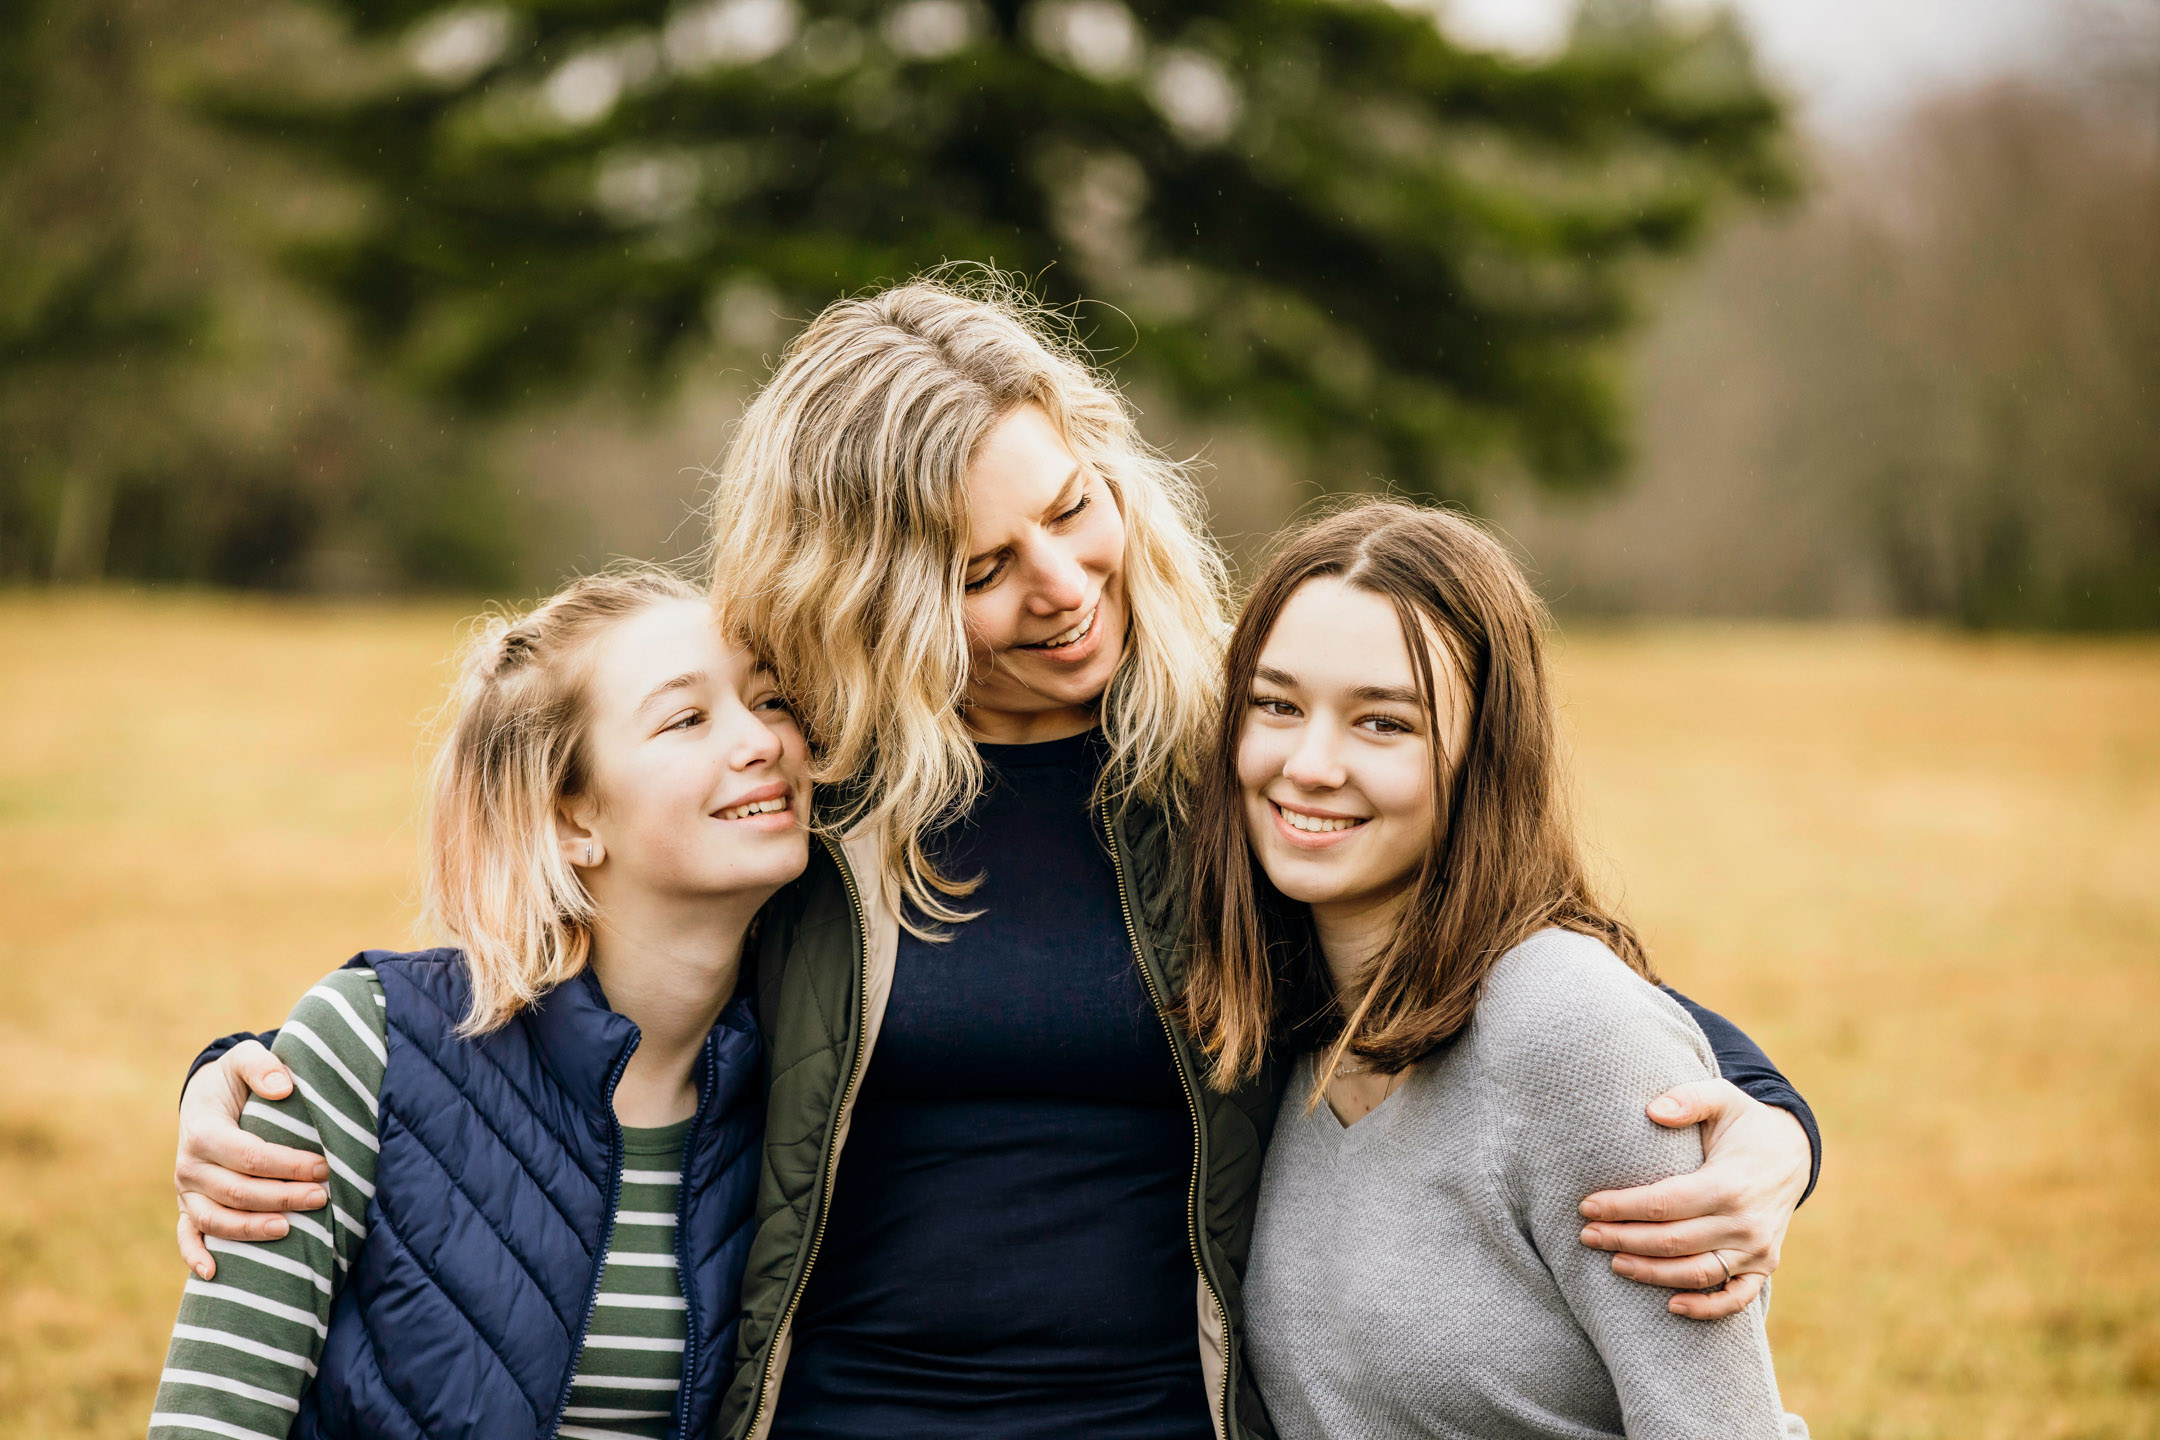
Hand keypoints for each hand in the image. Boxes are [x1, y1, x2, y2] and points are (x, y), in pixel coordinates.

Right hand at [174, 1040, 329, 1278]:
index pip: (250, 1156)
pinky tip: (215, 1273)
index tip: (323, 1167)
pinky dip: (196, 1256)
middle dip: (282, 1197)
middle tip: (322, 1197)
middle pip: (238, 1192)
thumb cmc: (234, 1080)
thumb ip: (263, 1067)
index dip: (287, 1165)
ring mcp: (186, 1191)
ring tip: (291, 1228)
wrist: (205, 1096)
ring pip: (217, 1220)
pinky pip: (187, 1236)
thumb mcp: (244, 1059)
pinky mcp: (188, 1206)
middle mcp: (189, 1166)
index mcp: (203, 1131)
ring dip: (253, 1229)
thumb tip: (283, 1088)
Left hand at [1576, 1078, 1811, 1319]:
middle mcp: (1745, 1222)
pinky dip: (1706, 1308)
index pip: (1665, 1203)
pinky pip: (1736, 1298)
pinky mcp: (1763, 1265)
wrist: (1793, 1152)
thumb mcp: (1722, 1097)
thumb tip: (1652, 1111)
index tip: (1587, 1206)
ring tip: (1613, 1262)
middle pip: (1673, 1241)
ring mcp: (1757, 1249)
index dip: (1623, 1207)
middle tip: (1587, 1235)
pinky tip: (1671, 1306)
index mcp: (1730, 1183)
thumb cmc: (1744, 1123)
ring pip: (1697, 1273)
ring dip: (1651, 1273)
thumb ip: (1688, 1099)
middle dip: (1624, 1240)